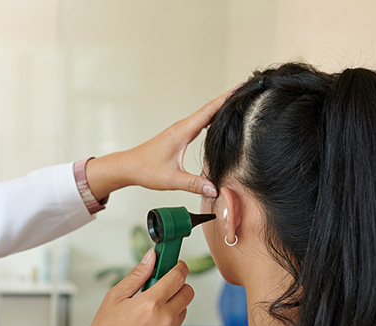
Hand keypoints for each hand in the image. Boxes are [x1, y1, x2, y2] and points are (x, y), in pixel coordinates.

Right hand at [76, 251, 193, 325]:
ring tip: (150, 309)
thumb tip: (151, 257)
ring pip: (183, 309)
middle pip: (188, 292)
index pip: (178, 277)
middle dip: (178, 285)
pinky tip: (149, 325)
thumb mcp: (115, 297)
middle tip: (162, 287)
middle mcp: (165, 318)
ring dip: (173, 304)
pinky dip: (168, 321)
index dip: (179, 267)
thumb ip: (137, 275)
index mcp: (151, 303)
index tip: (176, 265)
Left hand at [85, 89, 233, 199]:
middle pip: (210, 108)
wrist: (128, 167)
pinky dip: (211, 117)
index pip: (209, 111)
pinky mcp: (178, 135)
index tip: (241, 87)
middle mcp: (182, 127)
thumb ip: (194, 184)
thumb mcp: (171, 179)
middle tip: (246, 90)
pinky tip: (219, 121)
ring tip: (238, 101)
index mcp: (182, 132)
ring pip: (204, 114)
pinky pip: (199, 122)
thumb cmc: (145, 169)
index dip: (226, 98)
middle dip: (228, 98)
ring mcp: (180, 130)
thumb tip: (214, 189)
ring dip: (220, 107)